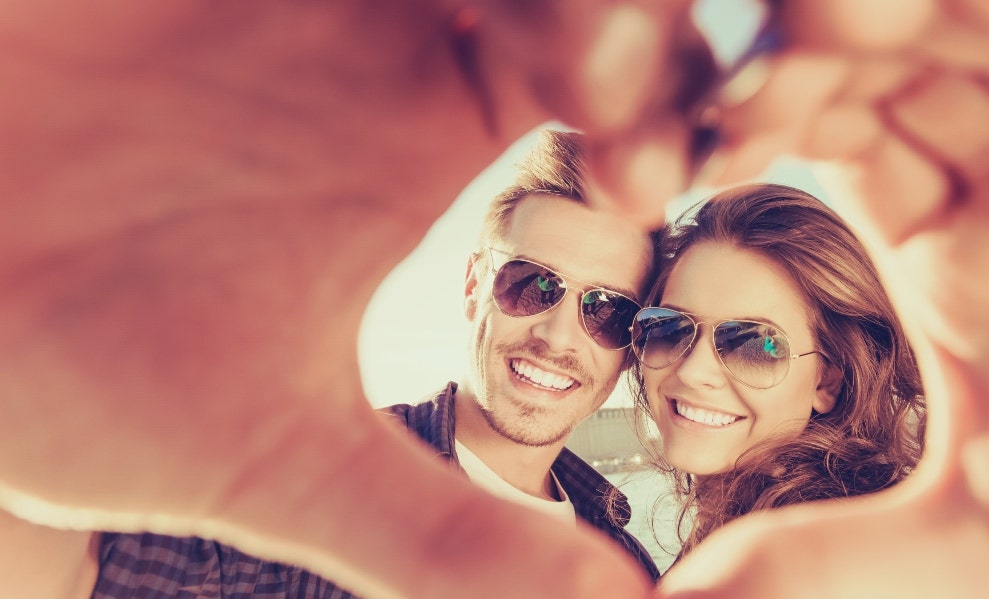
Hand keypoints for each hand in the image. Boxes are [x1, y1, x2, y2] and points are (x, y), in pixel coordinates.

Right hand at [0, 1, 696, 595]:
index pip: (622, 93)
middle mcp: (393, 34)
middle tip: (617, 79)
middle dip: (640, 24)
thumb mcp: (279, 458)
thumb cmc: (78, 362)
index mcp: (431, 137)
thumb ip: (441, 533)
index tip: (648, 179)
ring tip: (571, 46)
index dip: (669, 122)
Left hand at [661, 0, 988, 595]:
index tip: (670, 149)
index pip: (843, 126)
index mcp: (974, 254)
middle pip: (904, 48)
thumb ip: (817, 567)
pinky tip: (947, 3)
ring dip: (891, 10)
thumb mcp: (972, 556)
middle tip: (729, 81)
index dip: (753, 115)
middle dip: (808, 45)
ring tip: (816, 27)